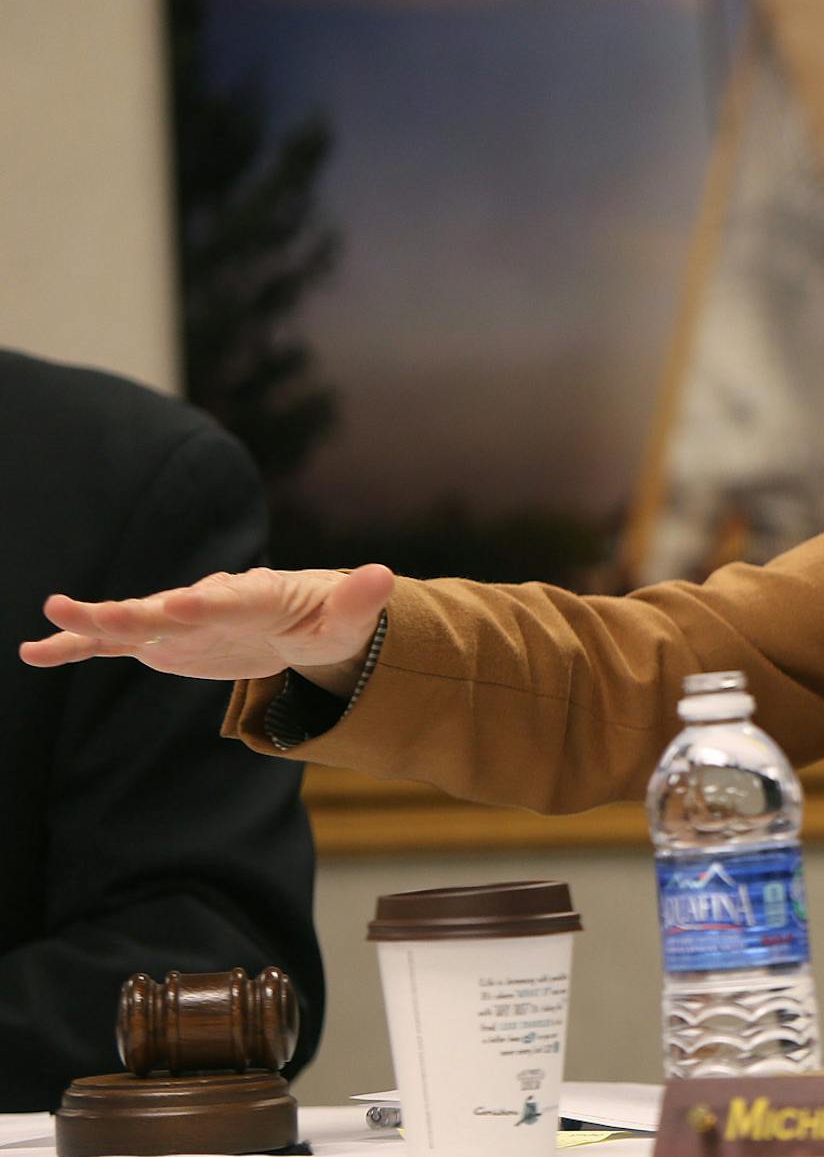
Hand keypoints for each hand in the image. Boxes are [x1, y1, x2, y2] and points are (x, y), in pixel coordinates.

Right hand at [20, 563, 396, 697]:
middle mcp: (209, 601)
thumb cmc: (328, 621)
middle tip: (101, 614)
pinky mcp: (161, 640)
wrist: (298, 625)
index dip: (209, 602)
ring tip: (55, 615)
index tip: (183, 603)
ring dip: (95, 621)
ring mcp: (179, 620)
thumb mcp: (350, 619)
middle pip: (170, 607)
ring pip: (133, 621)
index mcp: (257, 595)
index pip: (231, 599)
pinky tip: (35, 651)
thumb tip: (384, 575)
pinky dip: (78, 646)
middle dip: (138, 611)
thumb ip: (359, 601)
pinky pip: (114, 645)